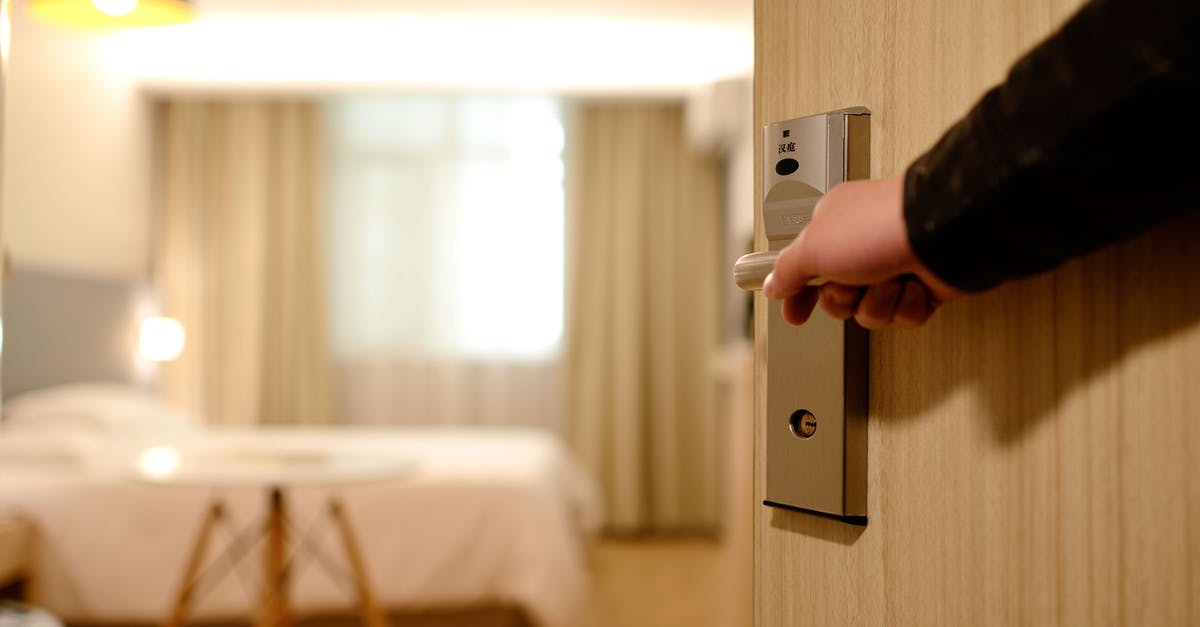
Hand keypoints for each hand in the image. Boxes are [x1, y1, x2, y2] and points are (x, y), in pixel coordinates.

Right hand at [761, 174, 961, 328]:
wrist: (943, 233)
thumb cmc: (879, 227)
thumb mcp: (813, 247)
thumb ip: (786, 270)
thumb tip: (771, 284)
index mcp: (834, 227)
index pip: (805, 268)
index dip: (797, 295)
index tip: (793, 314)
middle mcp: (863, 246)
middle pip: (838, 299)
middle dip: (845, 299)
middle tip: (852, 283)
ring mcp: (895, 265)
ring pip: (872, 311)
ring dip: (879, 302)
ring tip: (891, 278)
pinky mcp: (924, 285)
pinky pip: (904, 315)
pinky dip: (909, 305)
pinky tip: (914, 285)